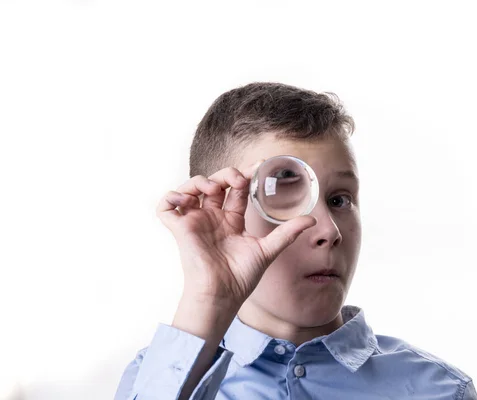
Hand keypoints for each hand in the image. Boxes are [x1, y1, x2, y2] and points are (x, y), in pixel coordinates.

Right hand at [156, 160, 316, 307]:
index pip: (236, 189)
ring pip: (189, 189)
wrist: (223, 294)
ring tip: (213, 186)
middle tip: (238, 179)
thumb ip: (287, 233)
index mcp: (230, 221)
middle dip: (225, 174)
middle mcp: (212, 218)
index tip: (258, 163)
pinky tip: (186, 198)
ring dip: (199, 180)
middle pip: (214, 183)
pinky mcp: (179, 229)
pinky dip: (170, 197)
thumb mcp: (268, 250)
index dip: (245, 174)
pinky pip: (165, 207)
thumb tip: (311, 220)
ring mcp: (194, 222)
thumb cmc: (241, 277)